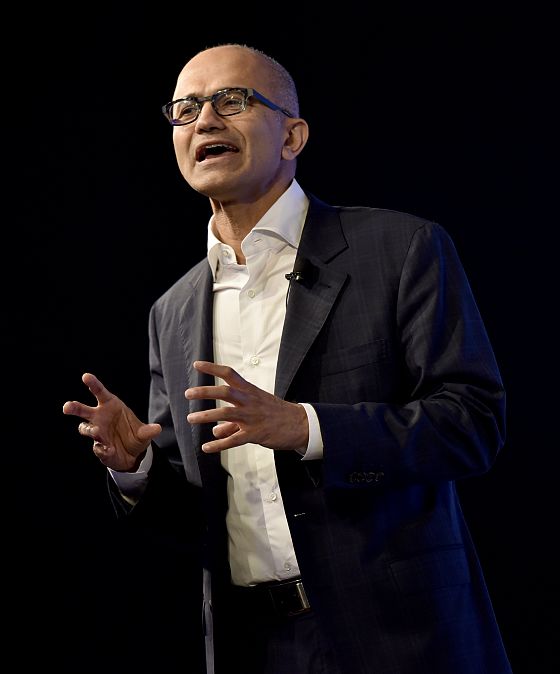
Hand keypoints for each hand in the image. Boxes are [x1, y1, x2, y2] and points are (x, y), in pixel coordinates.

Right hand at [62, 373, 161, 470]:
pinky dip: (102, 448)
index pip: (100, 392)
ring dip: (89, 430)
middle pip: (83, 410)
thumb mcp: (144, 433)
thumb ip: (148, 430)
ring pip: (85, 428)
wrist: (134, 455)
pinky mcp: (98, 447)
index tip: (86, 376)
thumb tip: (158, 428)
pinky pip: (97, 447)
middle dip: (74, 407)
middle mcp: (100, 417)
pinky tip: (110, 450)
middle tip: (67, 407)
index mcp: (110, 406)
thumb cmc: (135, 436)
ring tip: (97, 432)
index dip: (93, 384)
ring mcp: (97, 432)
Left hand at [186, 361, 308, 452]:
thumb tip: (215, 431)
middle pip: (225, 392)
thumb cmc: (277, 414)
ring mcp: (252, 418)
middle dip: (205, 392)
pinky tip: (206, 448)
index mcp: (251, 391)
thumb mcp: (256, 410)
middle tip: (188, 393)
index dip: (213, 368)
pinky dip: (218, 445)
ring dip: (206, 416)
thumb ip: (232, 422)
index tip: (197, 365)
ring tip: (190, 419)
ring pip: (226, 414)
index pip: (230, 374)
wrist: (301, 425)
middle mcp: (250, 401)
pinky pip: (234, 440)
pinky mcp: (255, 434)